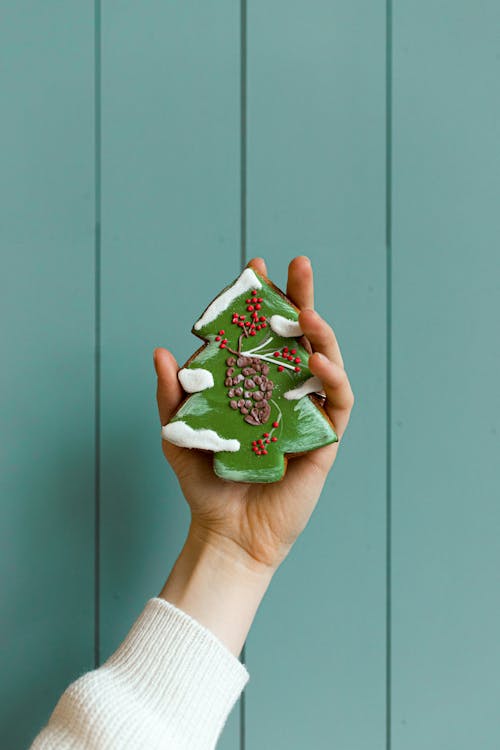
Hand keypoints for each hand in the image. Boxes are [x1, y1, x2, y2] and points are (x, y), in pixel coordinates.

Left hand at [154, 257, 353, 574]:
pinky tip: (313, 359)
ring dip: (321, 331)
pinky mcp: (325, 437)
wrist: (226, 532)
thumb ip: (173, 395)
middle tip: (298, 265)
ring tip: (306, 312)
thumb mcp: (179, 434)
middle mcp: (285, 392)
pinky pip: (337, 400)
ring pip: (325, 360)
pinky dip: (331, 376)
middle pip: (300, 336)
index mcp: (255, 384)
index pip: (263, 333)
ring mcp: (307, 412)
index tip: (254, 267)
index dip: (263, 300)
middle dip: (302, 298)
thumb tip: (162, 351)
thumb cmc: (205, 483)